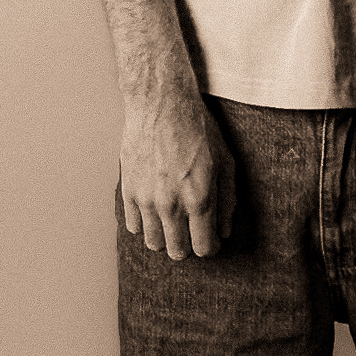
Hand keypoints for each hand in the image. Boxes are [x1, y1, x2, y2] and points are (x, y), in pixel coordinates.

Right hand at [122, 91, 236, 258]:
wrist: (161, 104)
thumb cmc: (198, 129)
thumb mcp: (226, 162)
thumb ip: (227, 201)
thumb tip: (225, 232)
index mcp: (199, 199)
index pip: (203, 248)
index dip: (210, 246)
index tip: (210, 238)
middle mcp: (170, 205)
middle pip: (177, 251)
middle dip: (188, 245)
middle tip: (192, 230)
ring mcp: (146, 199)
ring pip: (153, 243)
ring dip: (165, 237)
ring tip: (172, 220)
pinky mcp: (128, 190)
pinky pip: (133, 225)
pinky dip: (145, 223)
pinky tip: (154, 208)